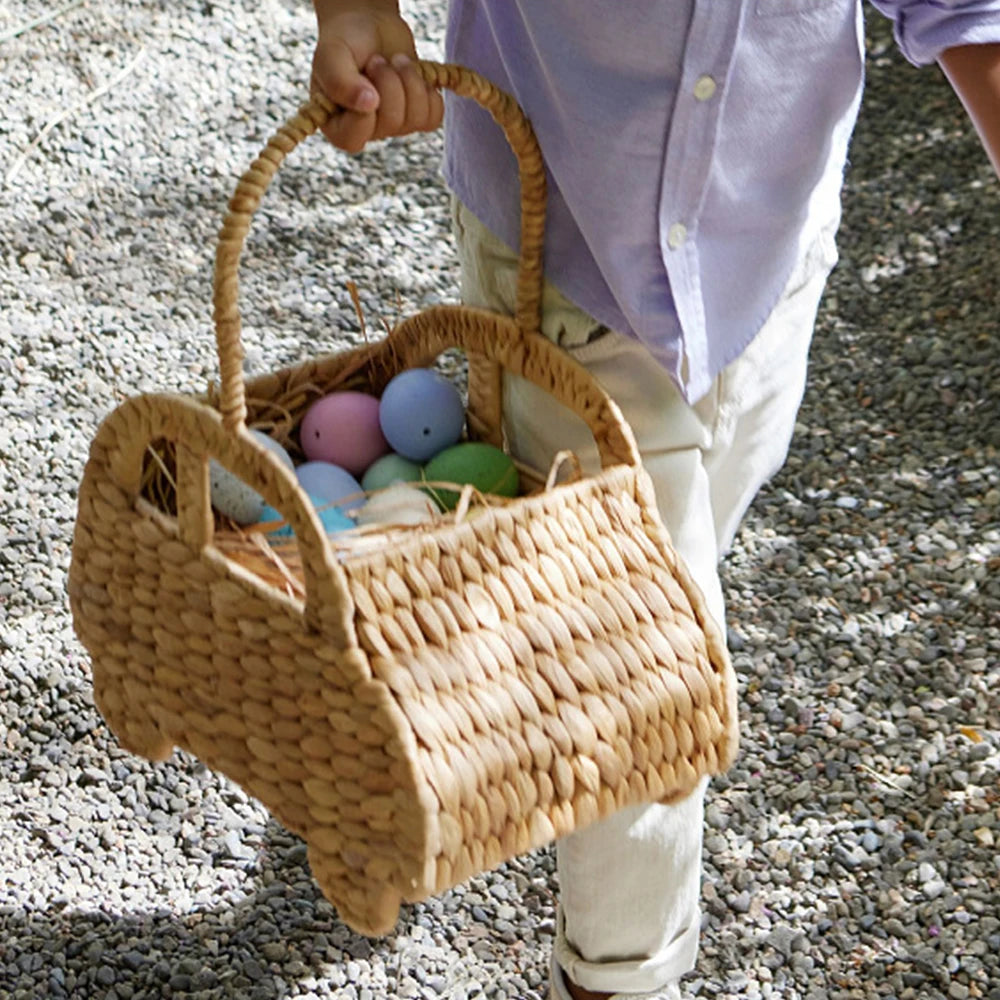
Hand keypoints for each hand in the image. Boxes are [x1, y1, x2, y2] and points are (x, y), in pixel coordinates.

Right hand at [311, 1, 443, 152]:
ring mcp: (394, 127)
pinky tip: (413, 74)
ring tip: (395, 61)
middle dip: (390, 82)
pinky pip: (434, 117)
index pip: (352, 139)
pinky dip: (428, 90)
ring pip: (415, 118)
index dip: (364, 111)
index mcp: (336, 125)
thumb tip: (370, 104)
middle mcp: (366, 132)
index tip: (364, 75)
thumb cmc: (346, 41)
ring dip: (409, 79)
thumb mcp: (331, 55)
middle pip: (391, 123)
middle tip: (377, 60)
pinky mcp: (418, 116)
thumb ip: (340, 82)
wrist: (371, 25)